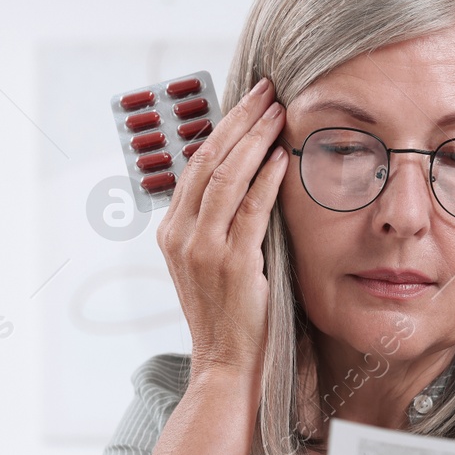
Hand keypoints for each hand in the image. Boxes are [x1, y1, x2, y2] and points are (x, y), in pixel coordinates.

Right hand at [156, 76, 287, 378]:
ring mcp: (202, 249)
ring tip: (278, 111)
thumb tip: (249, 180)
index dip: (222, 128)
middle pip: (207, 160)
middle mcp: (180, 236)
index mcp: (172, 233)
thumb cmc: (229, 316)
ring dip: (254, 139)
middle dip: (239, 120)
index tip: (248, 103)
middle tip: (266, 90)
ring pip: (225, 177)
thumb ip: (221, 224)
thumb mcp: (212, 264)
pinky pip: (249, 209)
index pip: (195, 166)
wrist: (226, 364)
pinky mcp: (230, 263)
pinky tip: (282, 155)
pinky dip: (267, 178)